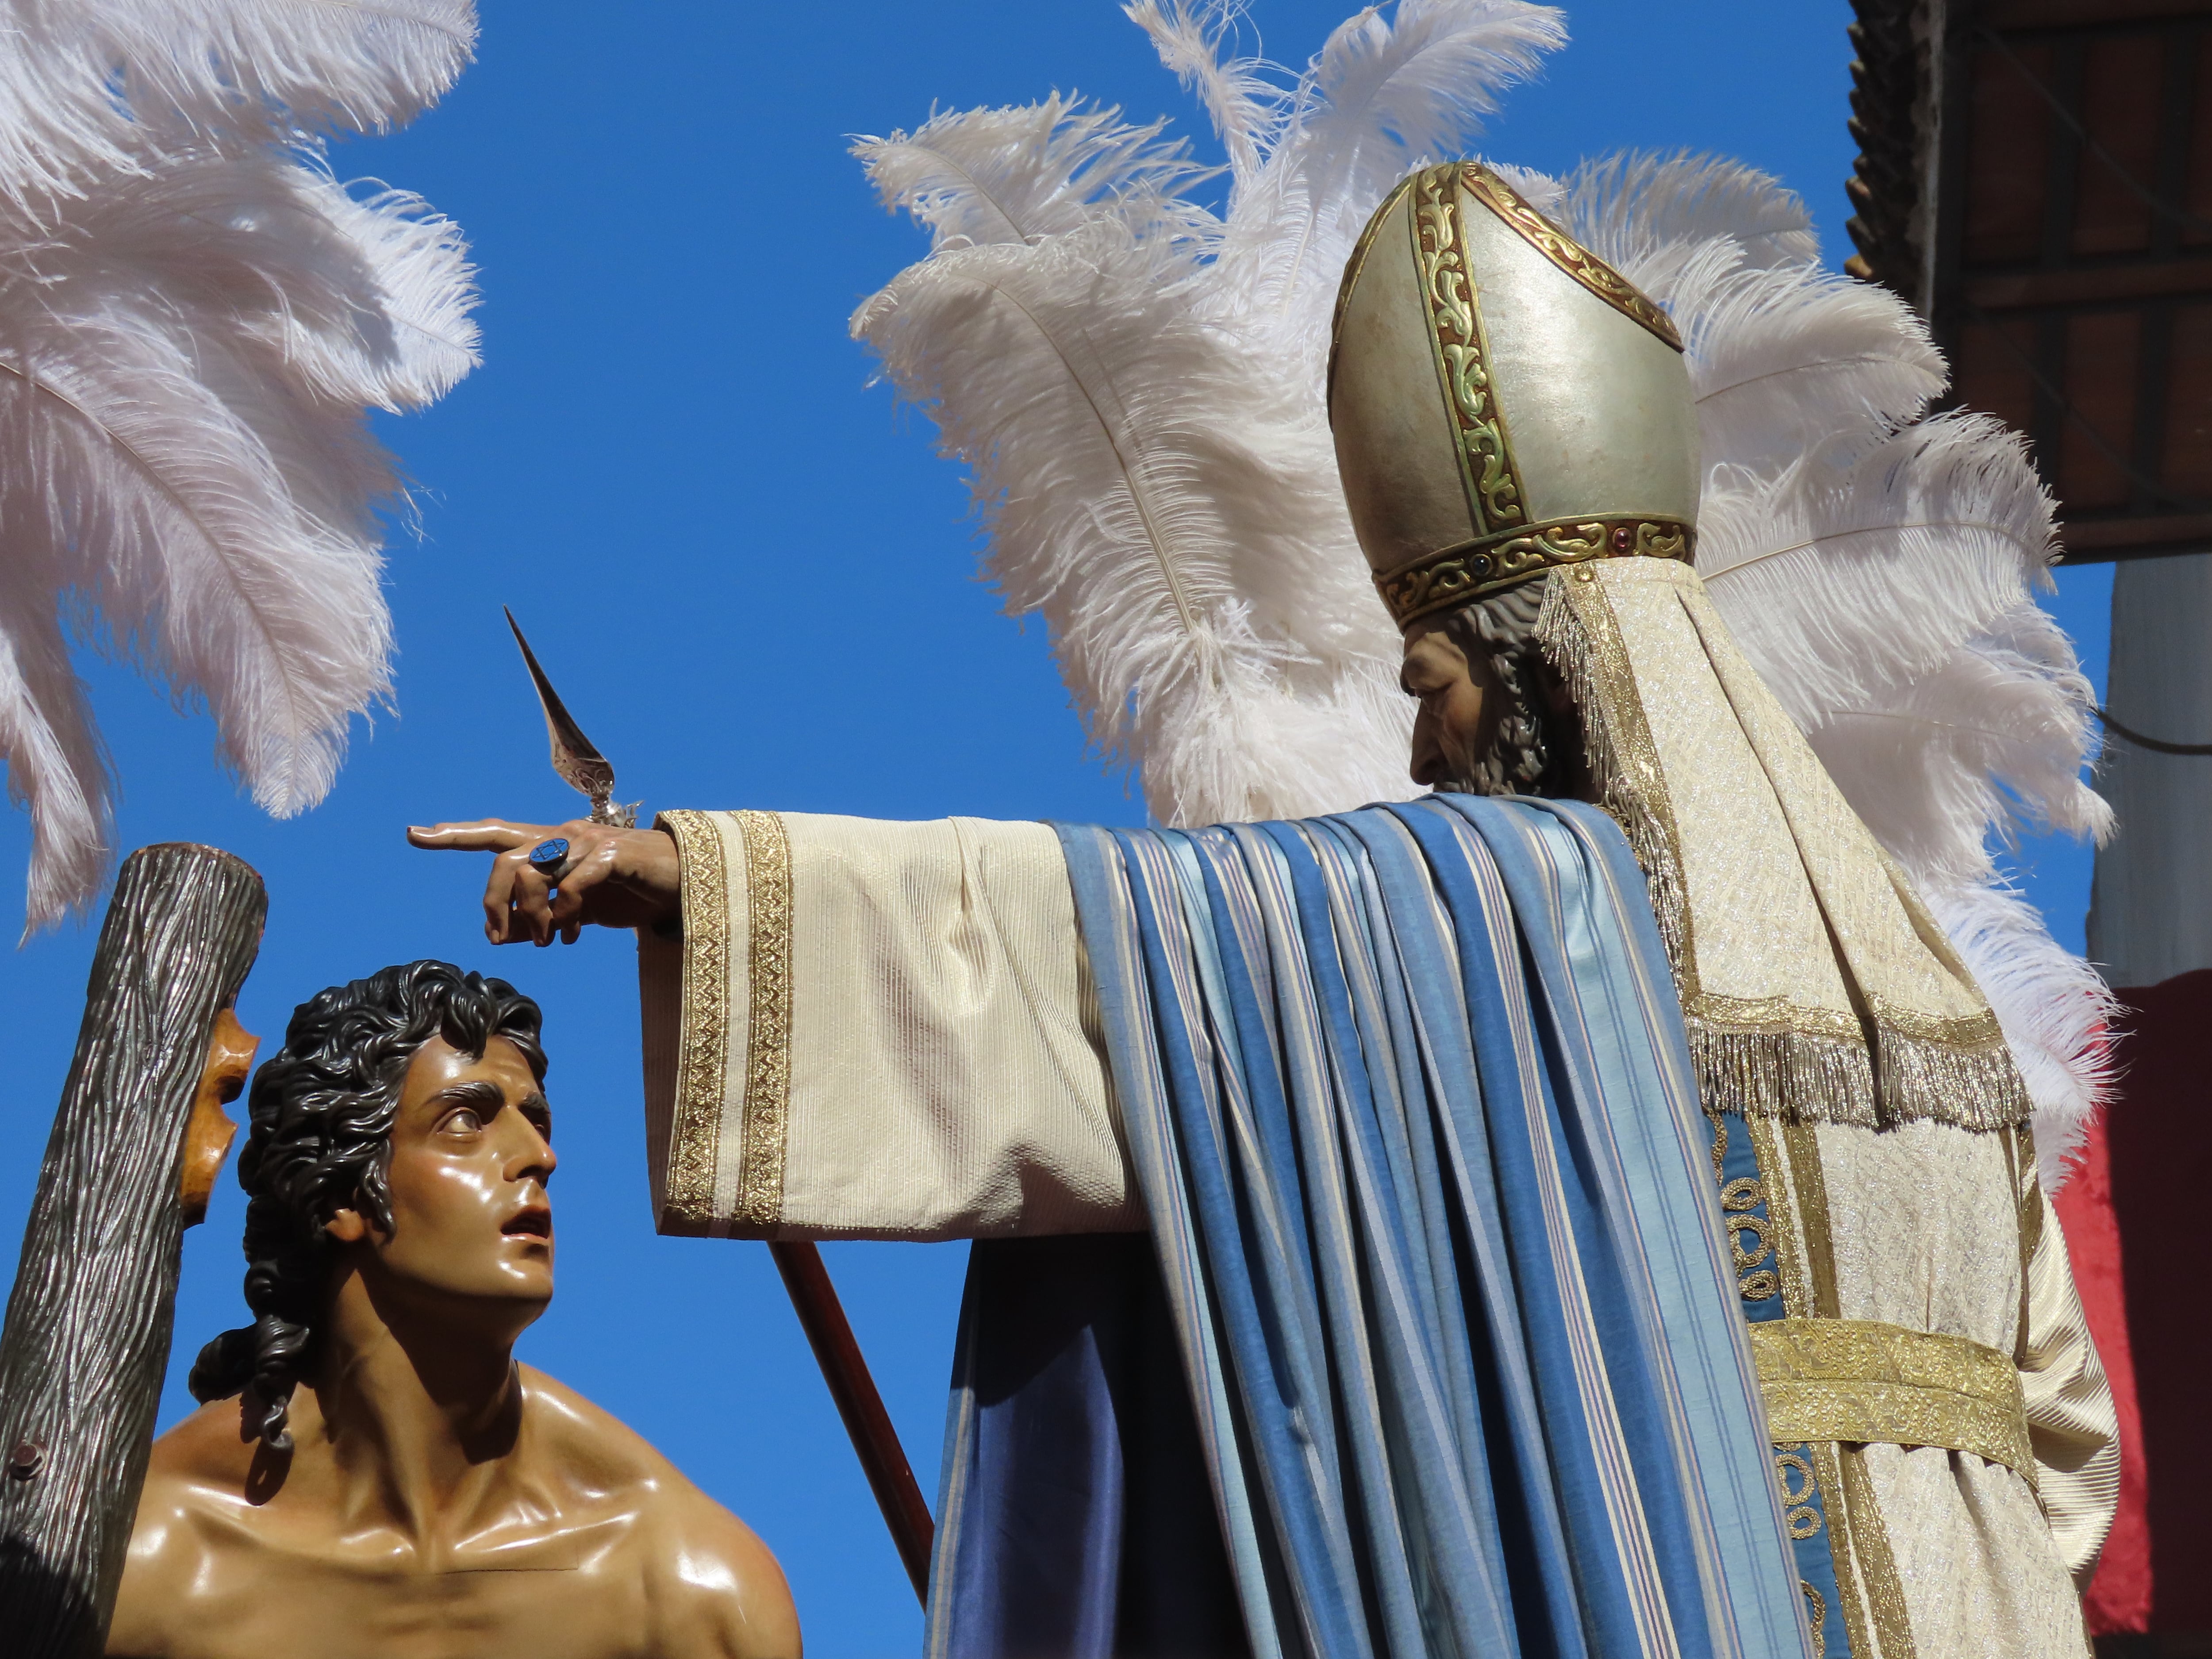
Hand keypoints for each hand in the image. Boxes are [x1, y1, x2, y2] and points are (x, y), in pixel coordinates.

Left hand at [407, 819, 681, 945]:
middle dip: (493, 902)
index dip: (455, 835)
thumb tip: (498, 934)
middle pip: (505, 858)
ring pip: (533, 870)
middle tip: (499, 937)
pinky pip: (572, 885)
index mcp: (551, 844)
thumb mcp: (574, 912)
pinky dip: (565, 914)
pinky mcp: (613, 855)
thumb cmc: (626, 893)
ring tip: (546, 942)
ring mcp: (588, 842)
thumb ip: (536, 918)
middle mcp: (564, 835)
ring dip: (531, 916)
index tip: (415, 834)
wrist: (682, 883)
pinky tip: (571, 934)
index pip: (495, 834)